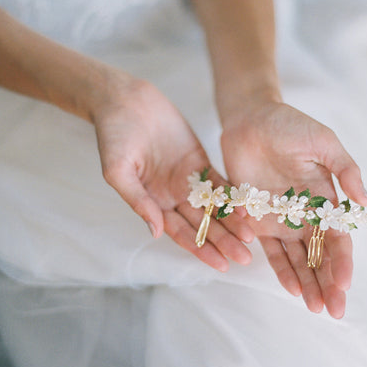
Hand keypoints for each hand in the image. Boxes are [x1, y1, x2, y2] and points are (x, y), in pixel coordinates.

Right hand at [90, 72, 253, 270]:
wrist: (125, 101)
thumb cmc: (113, 137)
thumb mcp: (117, 171)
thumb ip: (137, 200)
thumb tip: (155, 232)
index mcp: (152, 204)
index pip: (181, 233)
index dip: (201, 249)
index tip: (221, 264)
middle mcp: (173, 197)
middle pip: (203, 225)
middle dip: (223, 242)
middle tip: (245, 258)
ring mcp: (188, 181)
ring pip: (215, 207)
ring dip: (233, 223)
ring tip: (252, 238)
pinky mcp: (199, 162)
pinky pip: (220, 183)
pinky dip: (233, 196)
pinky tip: (248, 208)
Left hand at [221, 101, 366, 317]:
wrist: (250, 119)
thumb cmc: (289, 126)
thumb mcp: (324, 142)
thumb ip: (346, 170)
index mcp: (325, 198)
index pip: (337, 238)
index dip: (342, 262)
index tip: (344, 284)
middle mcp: (305, 214)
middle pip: (320, 257)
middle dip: (328, 284)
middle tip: (334, 311)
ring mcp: (281, 219)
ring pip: (297, 260)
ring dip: (307, 284)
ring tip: (315, 308)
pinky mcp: (256, 219)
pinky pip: (270, 250)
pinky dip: (281, 269)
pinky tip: (291, 289)